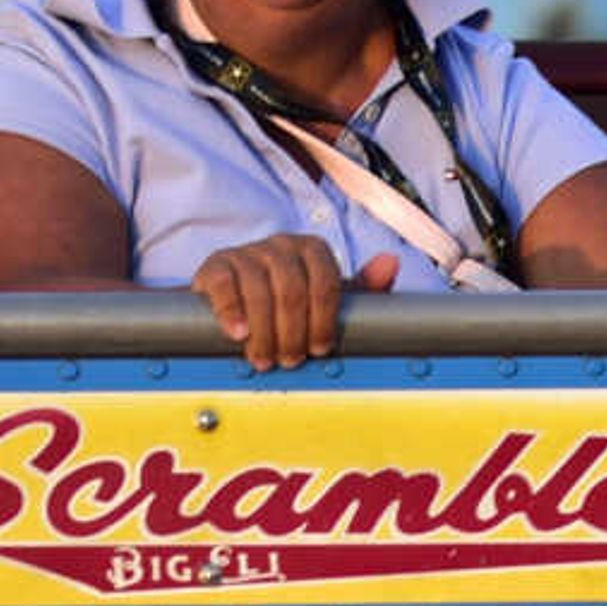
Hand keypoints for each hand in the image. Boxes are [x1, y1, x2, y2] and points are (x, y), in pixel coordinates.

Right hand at [193, 234, 398, 370]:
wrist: (234, 302)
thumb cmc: (287, 304)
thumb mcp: (327, 300)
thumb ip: (363, 289)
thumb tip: (390, 262)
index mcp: (313, 250)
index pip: (326, 282)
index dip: (324, 320)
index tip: (320, 349)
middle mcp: (281, 244)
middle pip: (292, 289)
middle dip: (293, 332)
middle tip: (290, 360)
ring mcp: (247, 252)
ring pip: (259, 289)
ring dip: (264, 332)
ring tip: (264, 358)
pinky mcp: (217, 264)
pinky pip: (225, 284)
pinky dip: (232, 312)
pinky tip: (238, 334)